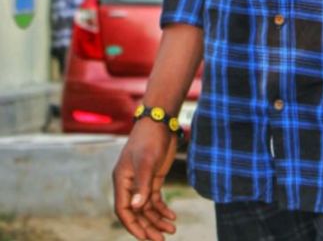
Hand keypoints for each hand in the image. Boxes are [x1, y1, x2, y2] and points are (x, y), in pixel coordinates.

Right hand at [113, 120, 178, 239]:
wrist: (160, 121)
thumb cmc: (150, 139)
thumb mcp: (146, 161)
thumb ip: (142, 184)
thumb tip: (136, 207)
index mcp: (122, 181)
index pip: (123, 210)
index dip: (133, 226)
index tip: (146, 238)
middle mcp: (129, 184)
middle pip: (137, 212)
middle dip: (148, 227)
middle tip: (162, 240)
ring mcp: (141, 181)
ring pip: (147, 207)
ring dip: (157, 219)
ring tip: (172, 230)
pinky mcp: (153, 177)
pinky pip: (155, 199)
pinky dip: (162, 208)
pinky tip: (172, 216)